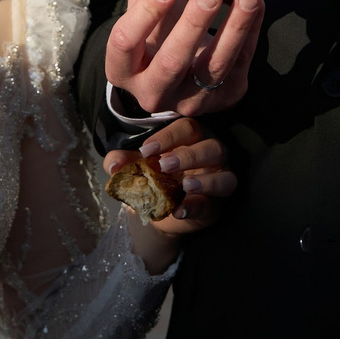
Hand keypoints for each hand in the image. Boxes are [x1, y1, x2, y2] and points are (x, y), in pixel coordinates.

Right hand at [104, 0, 265, 116]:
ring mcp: (189, 100)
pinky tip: (255, 5)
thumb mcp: (144, 7)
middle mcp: (152, 92)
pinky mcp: (222, 99)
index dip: (145, 14)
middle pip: (171, 62)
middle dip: (192, 25)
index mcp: (122, 68)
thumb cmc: (156, 32)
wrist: (179, 73)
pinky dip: (250, 32)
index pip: (125, 43)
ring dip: (233, 29)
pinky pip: (240, 65)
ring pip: (213, 67)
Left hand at [109, 117, 233, 271]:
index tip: (146, 150)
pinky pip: (215, 205)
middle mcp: (211, 156)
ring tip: (184, 186)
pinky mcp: (216, 206)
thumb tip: (113, 165)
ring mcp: (218, 181)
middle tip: (164, 165)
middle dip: (189, 155)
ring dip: (207, 181)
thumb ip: (123, 161)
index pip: (188, 127)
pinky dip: (197, 207)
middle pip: (213, 147)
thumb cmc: (152, 178)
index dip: (169, 137)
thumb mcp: (135, 167)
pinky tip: (180, 210)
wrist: (156, 211)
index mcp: (192, 138)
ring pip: (226, 176)